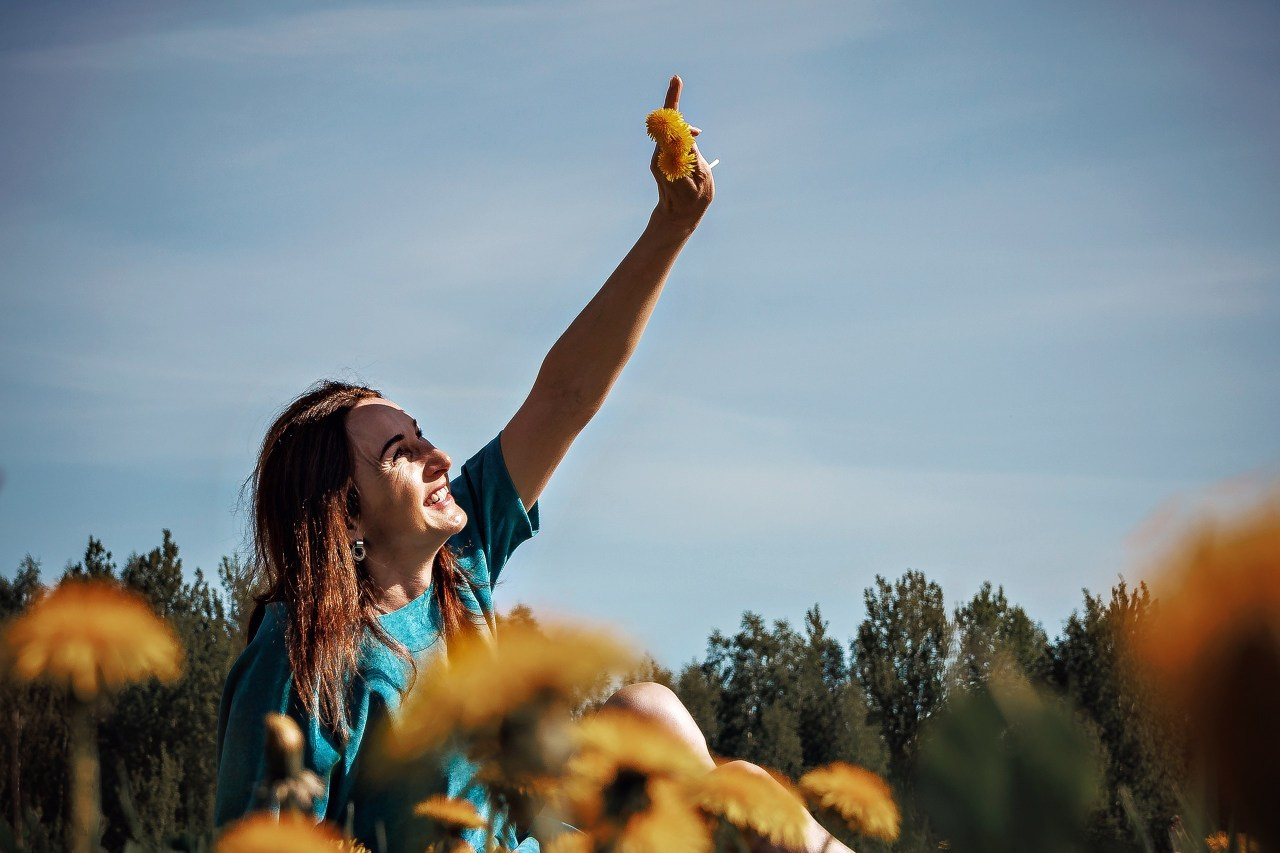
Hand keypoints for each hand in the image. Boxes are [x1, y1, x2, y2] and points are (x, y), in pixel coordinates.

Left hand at [650, 75, 713, 230]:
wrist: (677, 217)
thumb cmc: (693, 199)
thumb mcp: (701, 176)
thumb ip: (694, 151)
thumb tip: (688, 133)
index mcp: (670, 158)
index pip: (670, 123)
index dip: (673, 100)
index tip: (676, 79)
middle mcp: (660, 155)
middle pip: (672, 126)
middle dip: (686, 125)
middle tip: (700, 135)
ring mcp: (658, 157)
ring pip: (672, 134)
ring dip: (686, 136)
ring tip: (696, 154)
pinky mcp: (659, 159)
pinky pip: (672, 142)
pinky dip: (683, 143)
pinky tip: (690, 155)